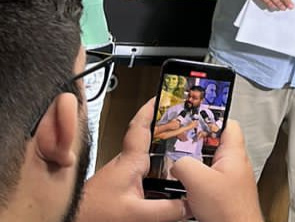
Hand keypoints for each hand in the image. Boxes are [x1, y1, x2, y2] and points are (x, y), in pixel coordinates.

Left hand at [78, 101, 188, 221]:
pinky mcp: (121, 190)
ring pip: (149, 162)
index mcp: (129, 162)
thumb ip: (167, 210)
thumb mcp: (136, 214)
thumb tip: (191, 204)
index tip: (163, 97)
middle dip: (168, 133)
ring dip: (165, 157)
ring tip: (186, 158)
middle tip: (185, 125)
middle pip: (151, 143)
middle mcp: (125, 166)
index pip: (141, 127)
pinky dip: (160, 175)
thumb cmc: (90, 214)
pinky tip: (170, 185)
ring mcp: (122, 177)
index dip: (152, 109)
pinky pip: (146, 178)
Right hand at [170, 121, 263, 221]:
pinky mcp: (225, 194)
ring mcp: (231, 180)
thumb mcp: (198, 180)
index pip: (228, 123)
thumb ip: (183, 163)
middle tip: (179, 145)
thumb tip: (175, 162)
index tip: (193, 118)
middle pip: (214, 144)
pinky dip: (195, 182)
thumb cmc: (230, 211)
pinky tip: (185, 189)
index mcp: (234, 154)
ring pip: (208, 164)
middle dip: (195, 145)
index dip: (211, 118)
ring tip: (178, 167)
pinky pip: (208, 181)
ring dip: (194, 166)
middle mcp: (235, 165)